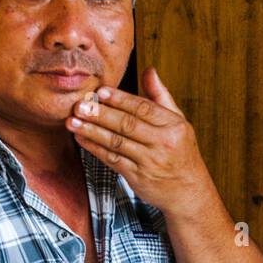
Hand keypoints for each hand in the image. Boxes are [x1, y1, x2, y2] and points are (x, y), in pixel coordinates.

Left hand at [65, 67, 210, 215]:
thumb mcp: (178, 123)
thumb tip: (149, 70)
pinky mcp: (138, 178)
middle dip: (101, 114)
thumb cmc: (181, 153)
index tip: (100, 92)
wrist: (188, 192)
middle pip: (127, 125)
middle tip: (80, 105)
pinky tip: (82, 140)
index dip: (120, 99)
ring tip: (73, 122)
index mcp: (173, 126)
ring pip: (117, 142)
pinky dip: (95, 149)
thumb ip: (160, 97)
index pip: (143, 108)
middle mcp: (162, 143)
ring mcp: (150, 162)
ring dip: (92, 132)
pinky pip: (113, 160)